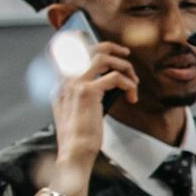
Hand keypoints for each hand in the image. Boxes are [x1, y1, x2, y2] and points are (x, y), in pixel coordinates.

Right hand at [48, 41, 137, 195]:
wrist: (74, 152)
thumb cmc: (80, 136)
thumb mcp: (77, 111)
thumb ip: (85, 94)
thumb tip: (108, 82)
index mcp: (61, 85)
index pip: (70, 53)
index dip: (87, 43)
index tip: (109, 49)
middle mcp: (65, 80)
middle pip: (89, 49)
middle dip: (112, 48)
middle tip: (127, 55)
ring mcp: (74, 84)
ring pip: (103, 58)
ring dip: (124, 66)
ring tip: (134, 82)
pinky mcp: (87, 93)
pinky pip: (115, 77)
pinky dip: (129, 85)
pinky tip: (132, 98)